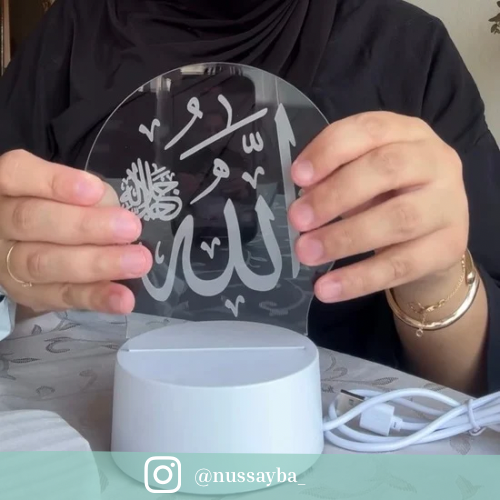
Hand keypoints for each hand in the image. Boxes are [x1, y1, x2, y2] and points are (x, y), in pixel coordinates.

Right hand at [0, 150, 151, 314]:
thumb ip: (92, 197)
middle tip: (130, 228)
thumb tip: (115, 216)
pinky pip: (60, 296)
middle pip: (31, 220)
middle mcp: (0, 223)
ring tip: (137, 262)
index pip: (16, 175)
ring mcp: (8, 262)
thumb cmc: (69, 205)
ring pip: (43, 263)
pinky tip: (123, 299)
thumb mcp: (78, 190)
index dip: (54, 182)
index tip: (95, 190)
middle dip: (85, 226)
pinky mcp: (29, 294)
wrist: (51, 241)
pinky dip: (95, 297)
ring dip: (96, 264)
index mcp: (7, 186)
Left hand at [288, 112, 468, 302]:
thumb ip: (336, 176)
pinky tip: (326, 289)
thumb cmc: (387, 195)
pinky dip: (358, 279)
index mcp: (407, 133)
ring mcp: (449, 204)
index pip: (368, 130)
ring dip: (344, 238)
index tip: (297, 177)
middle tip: (297, 219)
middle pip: (386, 170)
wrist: (431, 235)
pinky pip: (401, 265)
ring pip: (398, 220)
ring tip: (306, 253)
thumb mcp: (362, 175)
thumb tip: (302, 195)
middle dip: (335, 195)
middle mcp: (436, 160)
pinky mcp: (450, 246)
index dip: (330, 151)